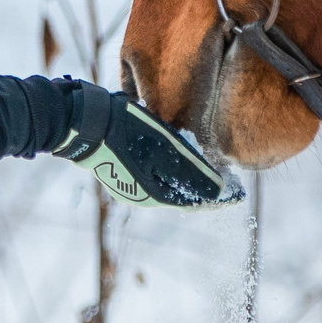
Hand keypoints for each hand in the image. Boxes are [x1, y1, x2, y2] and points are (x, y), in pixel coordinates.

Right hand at [55, 83, 243, 207]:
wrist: (83, 121)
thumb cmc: (126, 133)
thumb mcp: (164, 149)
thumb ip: (192, 172)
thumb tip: (218, 193)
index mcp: (153, 194)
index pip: (194, 200)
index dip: (218, 196)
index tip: (238, 192)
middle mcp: (140, 194)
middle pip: (181, 193)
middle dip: (203, 187)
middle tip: (225, 179)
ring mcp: (127, 182)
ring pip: (166, 183)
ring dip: (187, 177)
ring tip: (205, 167)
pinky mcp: (119, 167)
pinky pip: (152, 173)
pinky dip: (169, 168)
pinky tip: (176, 156)